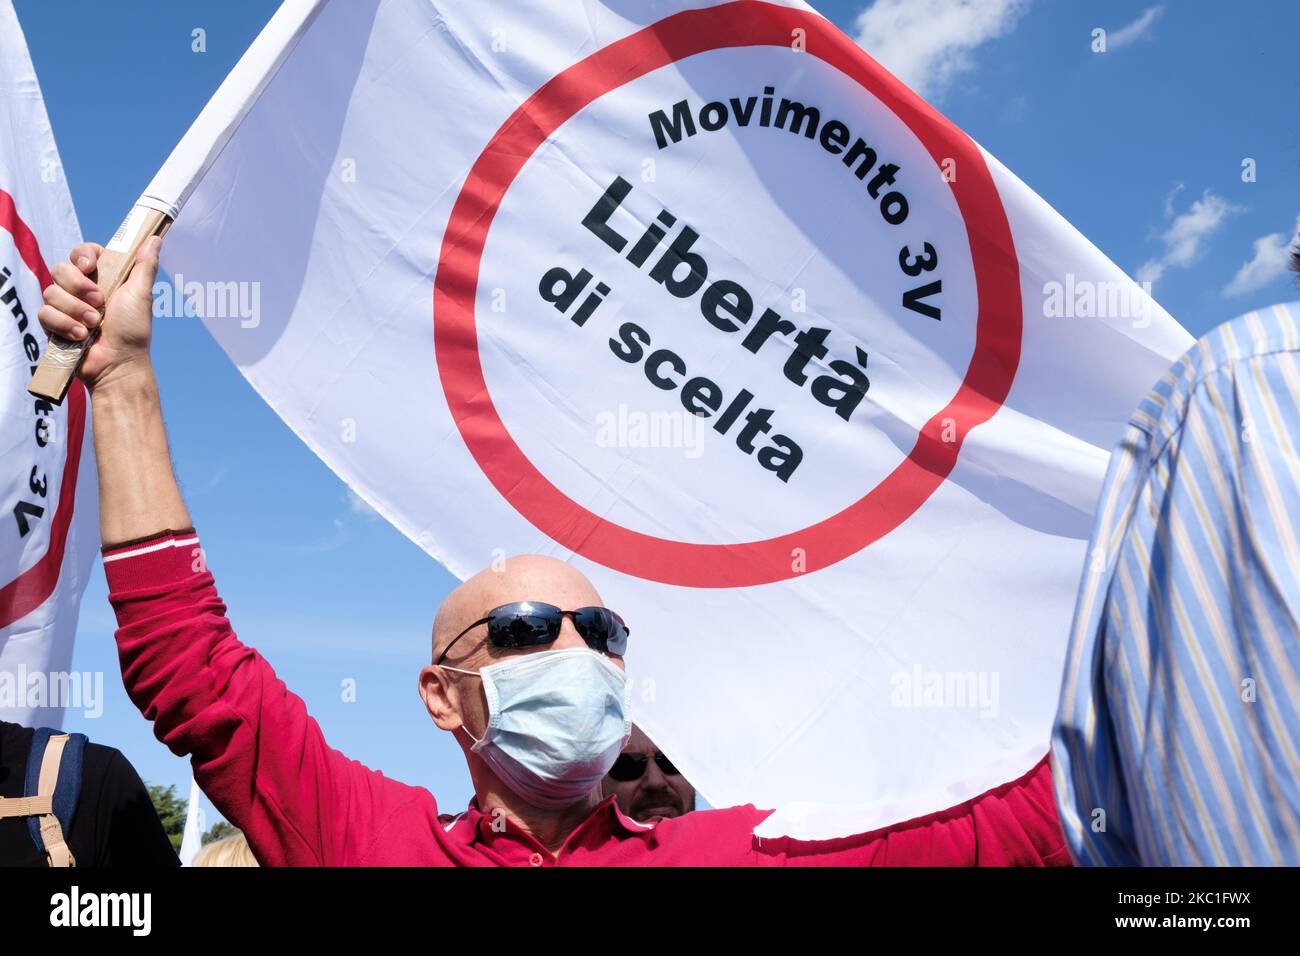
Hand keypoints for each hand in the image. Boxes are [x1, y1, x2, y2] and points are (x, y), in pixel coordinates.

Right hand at [37, 236, 160, 392]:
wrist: (120, 363)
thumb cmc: (134, 330)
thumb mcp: (141, 294)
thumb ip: (145, 265)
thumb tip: (154, 238)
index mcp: (102, 278)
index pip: (81, 252)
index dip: (81, 254)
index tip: (89, 265)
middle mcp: (80, 289)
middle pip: (60, 269)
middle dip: (79, 287)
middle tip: (99, 303)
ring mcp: (65, 307)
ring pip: (51, 292)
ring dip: (76, 310)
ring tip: (95, 325)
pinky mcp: (53, 324)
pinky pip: (45, 313)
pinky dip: (65, 325)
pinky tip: (81, 336)